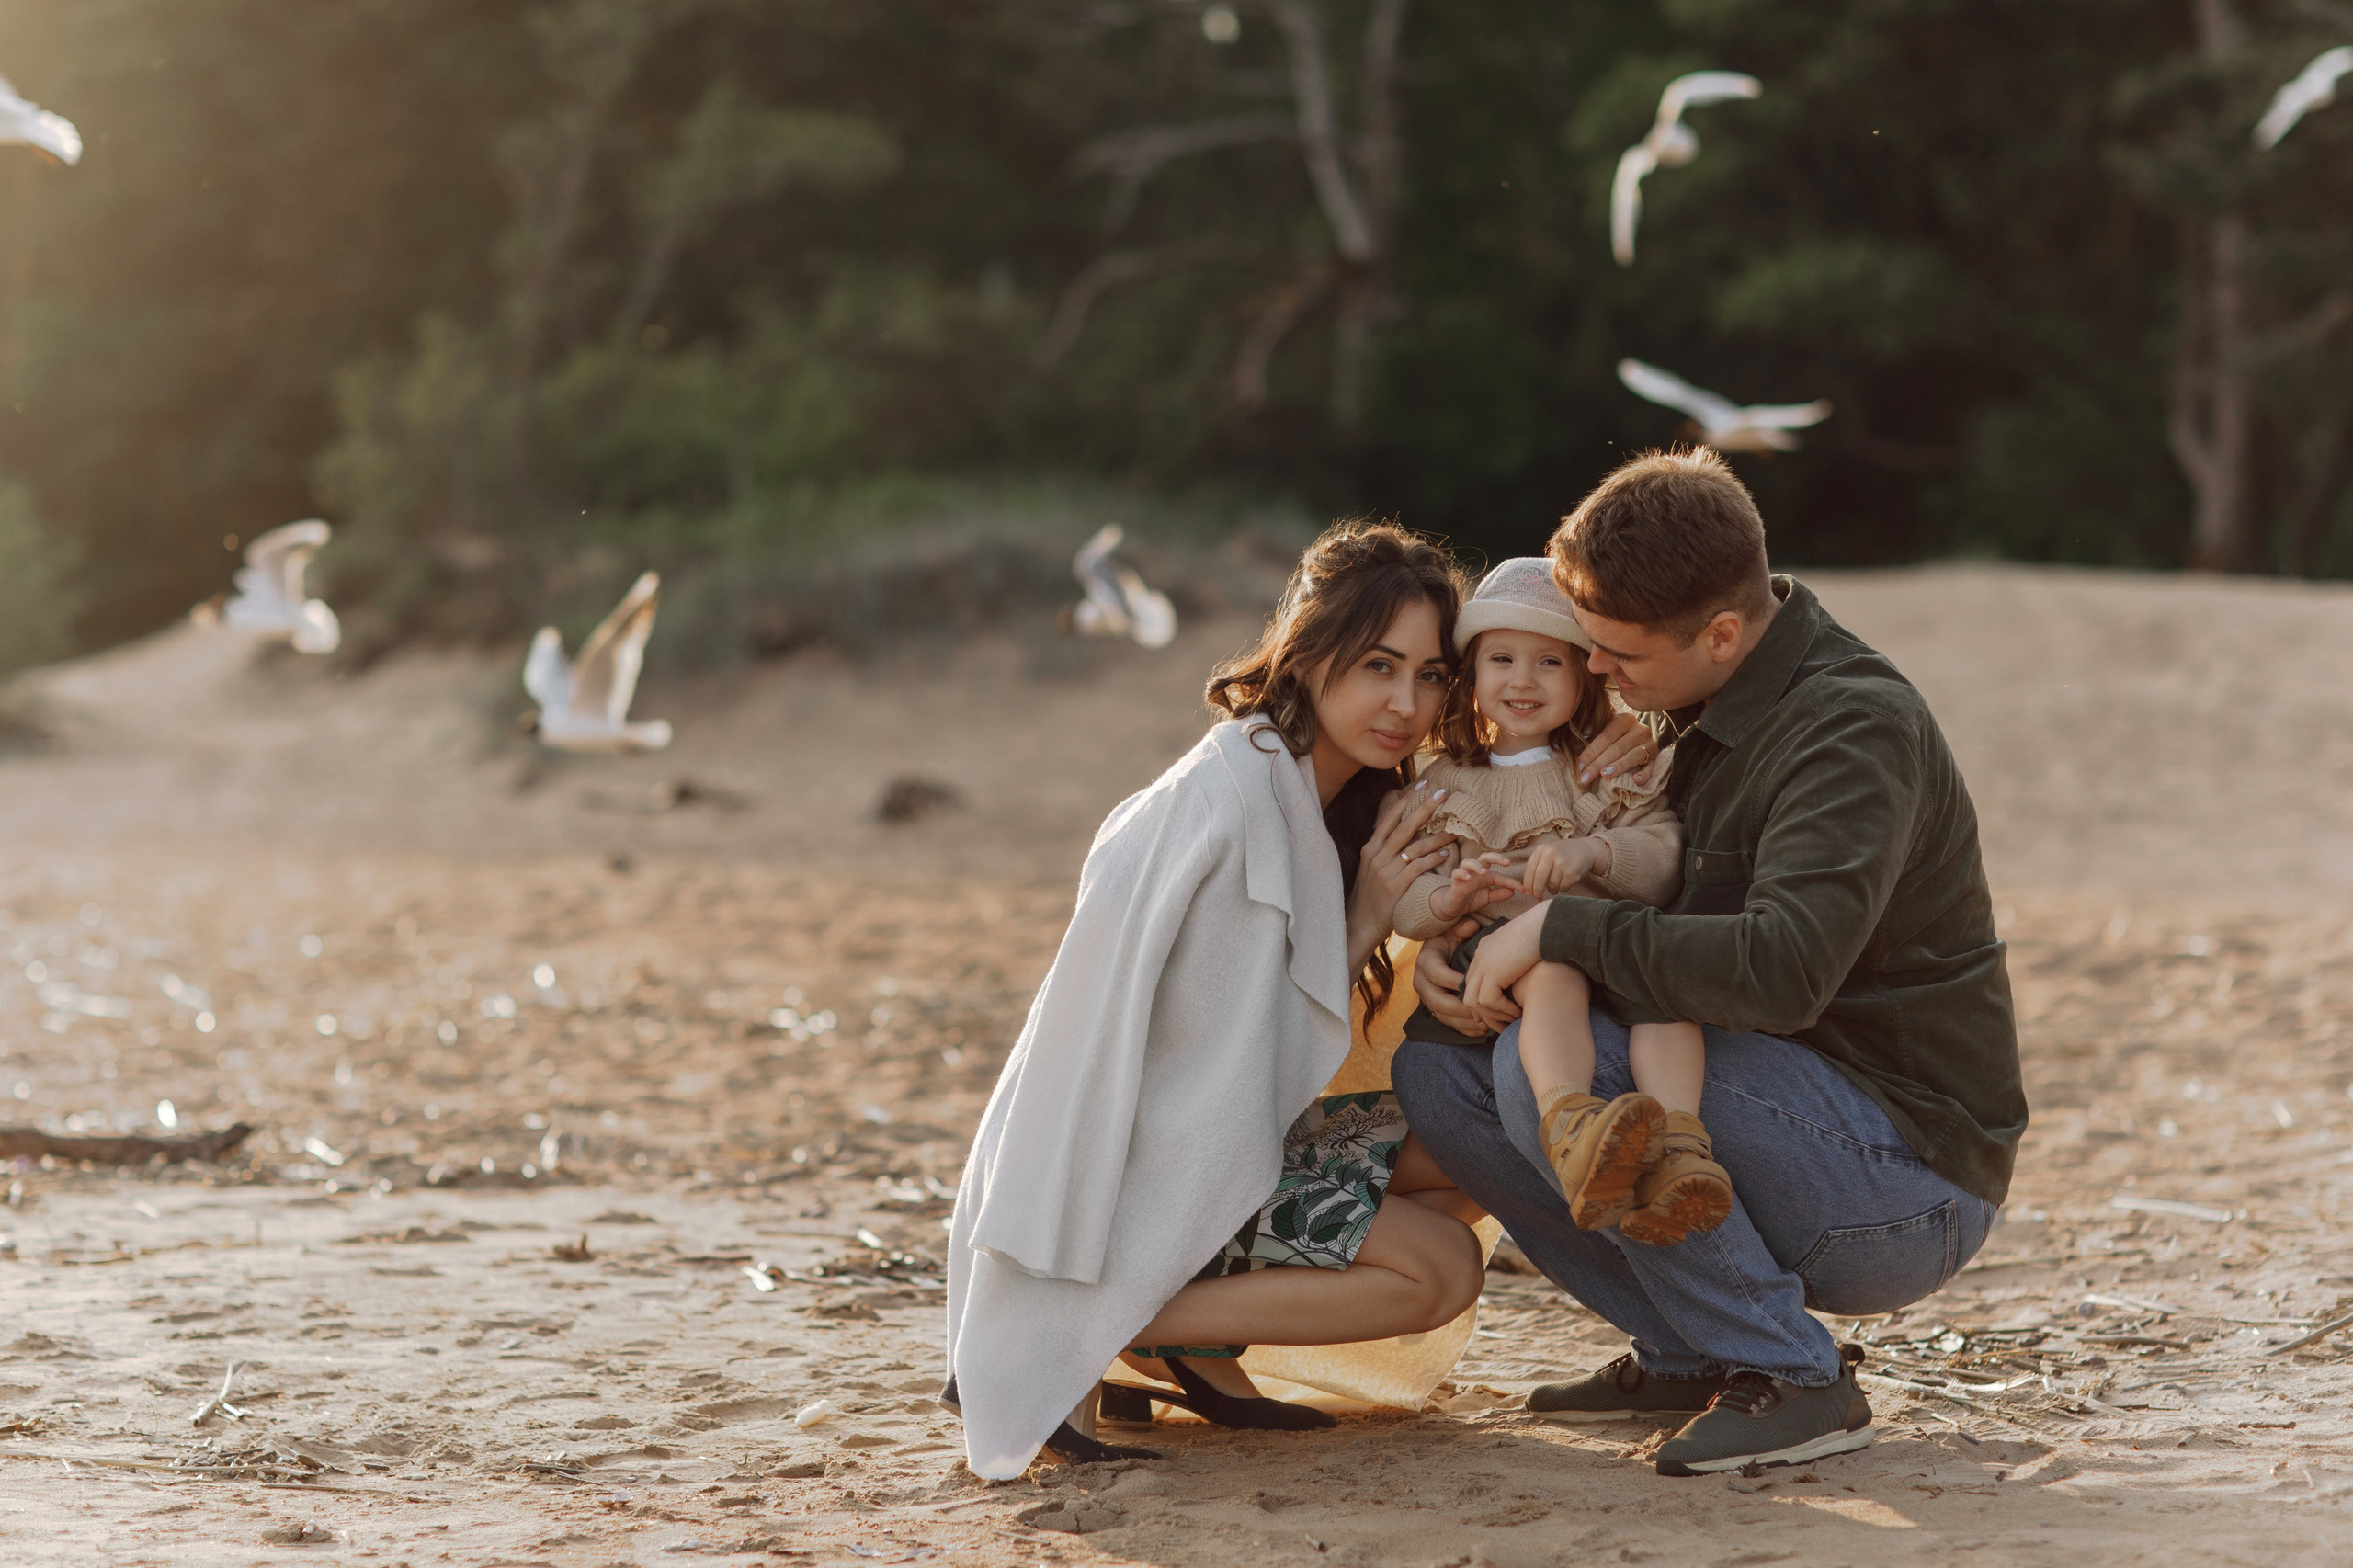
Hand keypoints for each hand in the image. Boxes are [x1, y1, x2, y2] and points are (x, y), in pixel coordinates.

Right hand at [1348, 784, 1455, 971]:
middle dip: (1423, 808)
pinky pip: (1417, 868)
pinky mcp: (1394, 888)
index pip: (1389, 817)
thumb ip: (1384, 849)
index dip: (1405, 799)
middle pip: (1403, 826)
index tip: (1422, 784)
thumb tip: (1402, 831)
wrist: (1358, 924)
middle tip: (1442, 793)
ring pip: (1414, 847)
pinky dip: (1432, 859)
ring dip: (1436, 836)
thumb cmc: (1369, 896)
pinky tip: (1445, 853)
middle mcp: (1376, 856)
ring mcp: (1384, 871)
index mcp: (1370, 848)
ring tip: (1455, 828)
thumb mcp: (1371, 868)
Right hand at [1411, 918, 1493, 1035]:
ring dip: (1463, 1022)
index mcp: (1425, 961)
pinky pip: (1446, 1023)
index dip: (1455, 982)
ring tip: (1484, 1025)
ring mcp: (1426, 998)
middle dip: (1460, 1009)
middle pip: (1437, 1000)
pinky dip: (1463, 1029)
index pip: (1437, 974)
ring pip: (1442, 1015)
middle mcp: (1421, 982)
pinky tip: (1480, 1030)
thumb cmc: (1450, 940)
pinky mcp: (1434, 1008)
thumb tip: (1472, 926)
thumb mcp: (1453, 930)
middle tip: (1481, 1012)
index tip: (1475, 986)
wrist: (1440, 952)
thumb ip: (1462, 928)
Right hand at [1428, 853, 1520, 923]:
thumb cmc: (1472, 898)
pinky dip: (1462, 873)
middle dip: (1496, 857)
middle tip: (1507, 862)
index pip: (1500, 875)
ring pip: (1469, 862)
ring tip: (1484, 872)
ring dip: (1477, 865)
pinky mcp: (1455, 880)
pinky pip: (1457, 873)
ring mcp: (1465, 874)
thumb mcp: (1488, 898)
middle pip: (1485, 857)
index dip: (1512, 882)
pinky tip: (1468, 878)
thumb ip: (1499, 894)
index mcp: (1486, 875)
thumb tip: (1513, 891)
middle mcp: (1476, 871)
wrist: (1455, 907)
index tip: (1523, 889)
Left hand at [1461, 901, 1548, 1031]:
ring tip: (1512, 1018)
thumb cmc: (1547, 935)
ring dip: (1493, 1015)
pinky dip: (1502, 1010)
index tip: (1499, 1014)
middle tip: (1502, 1024)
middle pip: (1469, 992)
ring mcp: (1483, 963)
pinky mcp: (1492, 971)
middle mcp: (1480, 955)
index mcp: (1486, 949)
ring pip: (1473, 1000)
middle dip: (1484, 1013)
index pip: (1474, 981)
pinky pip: (1487, 1001)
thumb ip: (1515, 964)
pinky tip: (1517, 1010)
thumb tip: (1521, 981)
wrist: (1550, 925)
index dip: (1485, 1001)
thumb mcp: (1525, 950)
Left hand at [1520, 838, 1607, 898]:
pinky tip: (1564, 883)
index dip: (1527, 883)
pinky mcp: (1572, 871)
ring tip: (1554, 888)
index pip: (1530, 869)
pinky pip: (1563, 887)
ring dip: (1551, 890)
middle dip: (1537, 891)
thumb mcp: (1548, 853)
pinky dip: (1562, 888)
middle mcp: (1551, 854)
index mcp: (1542, 849)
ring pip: (1552, 884)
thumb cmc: (1562, 854)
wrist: (1585, 850)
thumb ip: (1537, 866)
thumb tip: (1526, 889)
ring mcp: (1562, 862)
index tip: (1528, 892)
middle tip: (1537, 898)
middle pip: (1539, 877)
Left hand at [1576, 712, 1659, 787]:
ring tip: (1605, 775)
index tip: (1579, 767)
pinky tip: (1636, 781)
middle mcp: (1640, 729)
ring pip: (1634, 756)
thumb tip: (1584, 731)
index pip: (1605, 737)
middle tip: (1585, 778)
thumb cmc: (1613, 734)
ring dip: (1619, 766)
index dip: (1591, 752)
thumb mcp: (1603, 724)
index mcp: (1624, 719)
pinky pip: (1652, 767)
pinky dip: (1645, 774)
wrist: (1636, 736)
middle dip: (1598, 764)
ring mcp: (1650, 743)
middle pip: (1617, 748)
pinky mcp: (1657, 757)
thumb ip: (1594, 726)